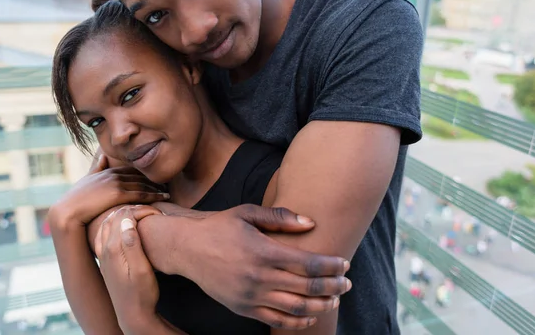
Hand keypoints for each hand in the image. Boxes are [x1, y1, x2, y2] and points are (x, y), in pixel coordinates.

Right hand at [48, 154, 169, 231]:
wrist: (68, 212)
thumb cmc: (76, 200)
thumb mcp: (87, 180)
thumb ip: (96, 167)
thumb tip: (103, 154)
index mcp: (107, 171)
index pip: (131, 171)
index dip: (145, 174)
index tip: (156, 178)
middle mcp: (113, 175)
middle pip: (140, 176)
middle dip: (154, 180)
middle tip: (169, 184)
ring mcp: (116, 183)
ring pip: (143, 184)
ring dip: (158, 188)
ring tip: (169, 192)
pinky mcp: (118, 193)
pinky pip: (142, 194)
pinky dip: (156, 195)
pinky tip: (165, 197)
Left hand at [97, 206, 175, 333]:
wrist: (132, 314)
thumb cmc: (142, 293)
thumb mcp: (142, 270)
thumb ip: (133, 244)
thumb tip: (128, 220)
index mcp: (113, 248)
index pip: (125, 215)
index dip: (143, 209)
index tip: (159, 213)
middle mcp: (104, 248)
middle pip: (115, 215)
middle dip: (134, 207)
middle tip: (153, 209)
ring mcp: (103, 253)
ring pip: (108, 221)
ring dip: (123, 212)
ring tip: (141, 211)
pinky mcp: (105, 258)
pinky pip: (105, 231)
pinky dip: (114, 221)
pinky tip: (125, 223)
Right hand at [137, 204, 351, 329]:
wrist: (187, 248)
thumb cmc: (220, 227)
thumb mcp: (248, 213)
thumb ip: (280, 218)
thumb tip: (310, 223)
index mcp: (263, 251)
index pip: (308, 263)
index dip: (331, 266)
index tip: (345, 264)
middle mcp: (259, 276)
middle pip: (307, 288)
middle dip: (333, 287)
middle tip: (347, 284)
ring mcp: (250, 295)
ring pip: (296, 308)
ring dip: (320, 306)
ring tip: (334, 300)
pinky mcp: (242, 308)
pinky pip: (276, 320)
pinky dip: (297, 321)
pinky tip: (309, 315)